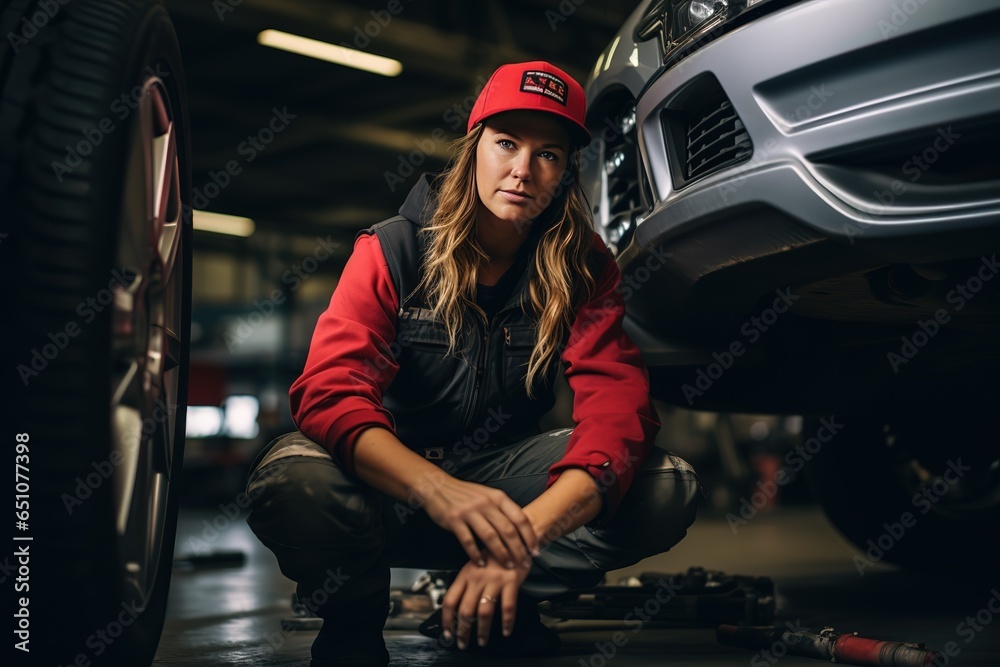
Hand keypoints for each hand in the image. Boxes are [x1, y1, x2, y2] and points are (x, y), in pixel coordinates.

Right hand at [419, 473, 538, 567]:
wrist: (437, 486)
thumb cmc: (464, 494)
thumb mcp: (486, 495)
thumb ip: (501, 509)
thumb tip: (519, 529)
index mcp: (497, 497)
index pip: (519, 517)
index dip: (529, 536)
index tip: (534, 550)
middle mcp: (486, 503)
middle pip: (508, 530)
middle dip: (518, 550)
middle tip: (524, 564)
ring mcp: (469, 511)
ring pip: (490, 537)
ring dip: (501, 554)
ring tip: (507, 566)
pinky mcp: (454, 520)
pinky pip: (468, 540)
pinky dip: (475, 554)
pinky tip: (480, 563)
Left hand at [440, 555, 529, 649]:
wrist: (513, 538)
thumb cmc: (493, 555)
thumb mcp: (474, 565)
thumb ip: (465, 584)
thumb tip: (455, 608)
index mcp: (464, 575)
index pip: (449, 601)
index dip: (446, 620)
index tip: (448, 633)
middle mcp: (477, 578)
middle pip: (465, 611)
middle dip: (463, 631)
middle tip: (463, 643)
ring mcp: (494, 580)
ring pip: (485, 612)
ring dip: (483, 631)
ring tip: (483, 641)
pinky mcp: (511, 582)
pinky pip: (508, 607)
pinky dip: (507, 622)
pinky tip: (506, 630)